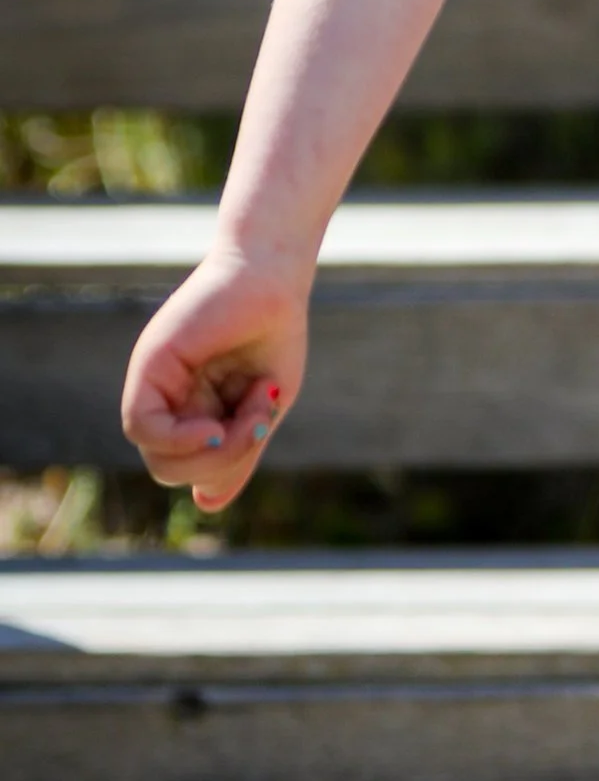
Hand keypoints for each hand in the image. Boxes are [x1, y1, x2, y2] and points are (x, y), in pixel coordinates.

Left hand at [121, 246, 310, 513]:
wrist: (274, 277)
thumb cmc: (274, 333)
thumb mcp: (262, 410)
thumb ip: (235, 454)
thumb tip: (204, 502)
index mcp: (193, 407)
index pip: (186, 464)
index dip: (219, 468)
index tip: (258, 435)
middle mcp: (167, 397)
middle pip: (168, 467)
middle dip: (217, 465)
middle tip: (256, 431)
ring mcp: (155, 382)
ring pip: (156, 456)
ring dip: (209, 455)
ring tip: (247, 421)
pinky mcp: (149, 365)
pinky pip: (143, 427)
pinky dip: (179, 440)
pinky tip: (212, 429)